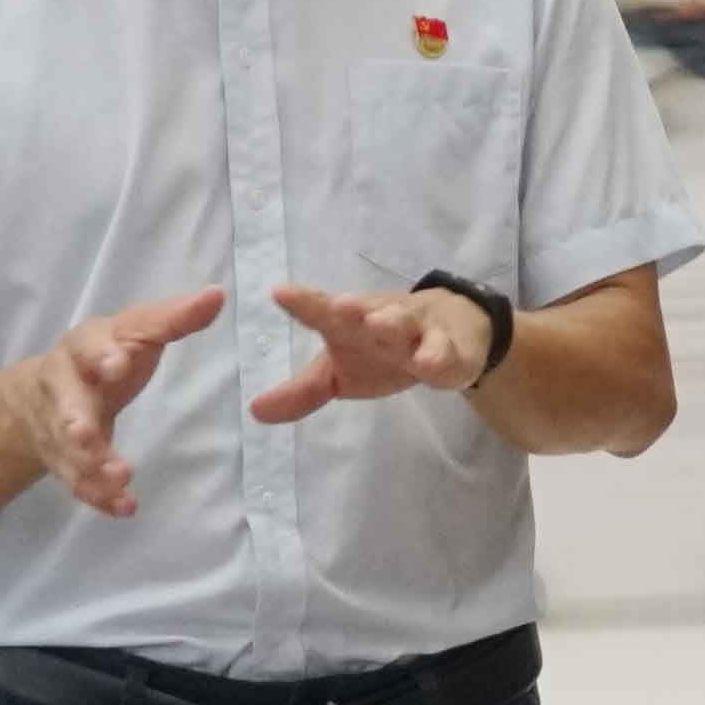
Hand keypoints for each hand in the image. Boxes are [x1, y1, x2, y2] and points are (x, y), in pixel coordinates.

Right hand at [0, 288, 222, 516]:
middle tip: (86, 435)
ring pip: (70, 450)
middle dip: (75, 420)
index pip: (86, 347)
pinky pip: (79, 482)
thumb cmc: (103, 357)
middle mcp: (62, 388)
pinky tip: (125, 507)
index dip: (101, 355)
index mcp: (81, 350)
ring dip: (92, 464)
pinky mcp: (65, 463)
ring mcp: (59, 429)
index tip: (119, 363)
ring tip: (121, 476)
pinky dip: (100, 496)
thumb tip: (216, 294)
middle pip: (64, 403)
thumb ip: (171, 319)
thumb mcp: (133, 333)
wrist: (37, 398)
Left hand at [247, 281, 490, 425]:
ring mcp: (417, 331)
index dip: (303, 303)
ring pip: (405, 323)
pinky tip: (431, 364)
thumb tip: (254, 412)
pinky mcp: (450, 349)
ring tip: (379, 325)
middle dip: (354, 308)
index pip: (321, 312)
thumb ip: (302, 391)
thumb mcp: (338, 374)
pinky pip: (445, 351)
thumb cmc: (380, 350)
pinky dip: (439, 355)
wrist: (450, 334)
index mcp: (348, 323)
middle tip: (338, 306)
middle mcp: (380, 319)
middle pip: (366, 311)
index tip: (279, 293)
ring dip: (392, 323)